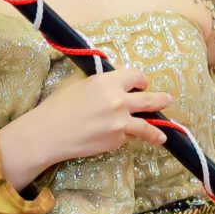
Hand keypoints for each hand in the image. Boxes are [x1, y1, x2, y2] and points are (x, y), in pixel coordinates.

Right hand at [0, 67, 171, 188]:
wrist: (48, 134)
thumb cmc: (58, 106)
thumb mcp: (79, 83)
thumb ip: (102, 79)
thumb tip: (118, 73)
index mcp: (108, 82)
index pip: (136, 76)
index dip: (140, 80)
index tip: (140, 84)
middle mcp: (119, 101)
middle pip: (150, 100)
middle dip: (161, 100)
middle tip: (166, 100)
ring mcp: (121, 123)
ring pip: (148, 126)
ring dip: (157, 130)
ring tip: (163, 134)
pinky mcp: (117, 140)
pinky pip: (128, 137)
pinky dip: (126, 137)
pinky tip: (121, 139)